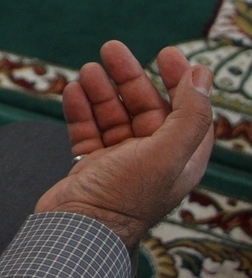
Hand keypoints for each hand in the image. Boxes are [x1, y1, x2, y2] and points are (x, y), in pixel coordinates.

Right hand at [35, 41, 214, 248]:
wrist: (77, 229)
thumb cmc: (125, 197)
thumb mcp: (166, 153)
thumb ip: (189, 115)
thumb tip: (203, 75)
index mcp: (179, 159)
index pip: (188, 112)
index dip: (182, 82)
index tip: (167, 53)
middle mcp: (151, 159)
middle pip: (145, 108)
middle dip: (129, 77)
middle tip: (111, 48)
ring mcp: (119, 162)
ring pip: (113, 116)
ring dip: (101, 91)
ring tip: (87, 70)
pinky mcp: (90, 165)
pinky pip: (87, 129)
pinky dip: (80, 109)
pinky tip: (73, 91)